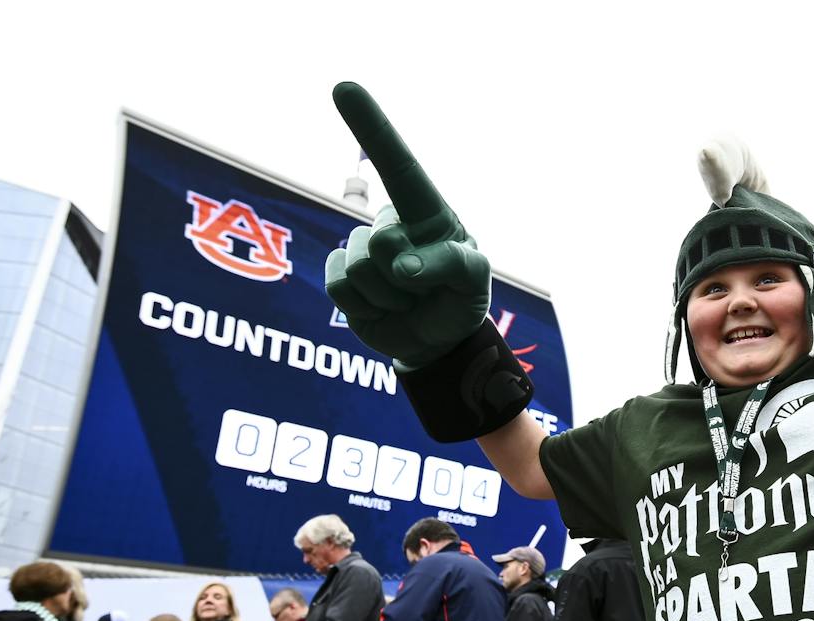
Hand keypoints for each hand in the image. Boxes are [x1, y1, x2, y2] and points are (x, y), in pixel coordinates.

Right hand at [326, 83, 491, 368]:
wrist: (437, 341)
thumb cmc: (460, 300)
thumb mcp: (474, 281)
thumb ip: (449, 263)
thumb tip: (399, 264)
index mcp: (426, 212)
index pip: (398, 166)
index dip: (372, 126)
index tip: (344, 87)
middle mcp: (391, 224)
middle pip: (379, 241)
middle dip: (405, 277)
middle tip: (423, 291)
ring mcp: (363, 250)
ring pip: (359, 268)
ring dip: (388, 297)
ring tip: (406, 302)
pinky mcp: (342, 277)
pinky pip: (339, 286)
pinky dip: (364, 308)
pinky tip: (382, 309)